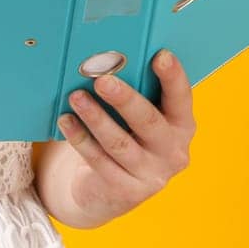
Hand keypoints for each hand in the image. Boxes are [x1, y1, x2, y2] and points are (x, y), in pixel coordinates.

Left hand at [55, 49, 195, 224]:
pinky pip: (99, 161)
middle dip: (125, 99)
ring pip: (119, 143)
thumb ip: (137, 94)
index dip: (173, 77)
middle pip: (148, 122)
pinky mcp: (125, 191)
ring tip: (76, 97)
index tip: (161, 55)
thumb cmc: (127, 135)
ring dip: (95, 117)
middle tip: (102, 80)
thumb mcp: (139, 118)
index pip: (181, 98)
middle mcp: (173, 153)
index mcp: (182, 126)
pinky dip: (80, 138)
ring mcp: (151, 176)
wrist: (111, 189)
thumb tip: (109, 59)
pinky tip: (66, 121)